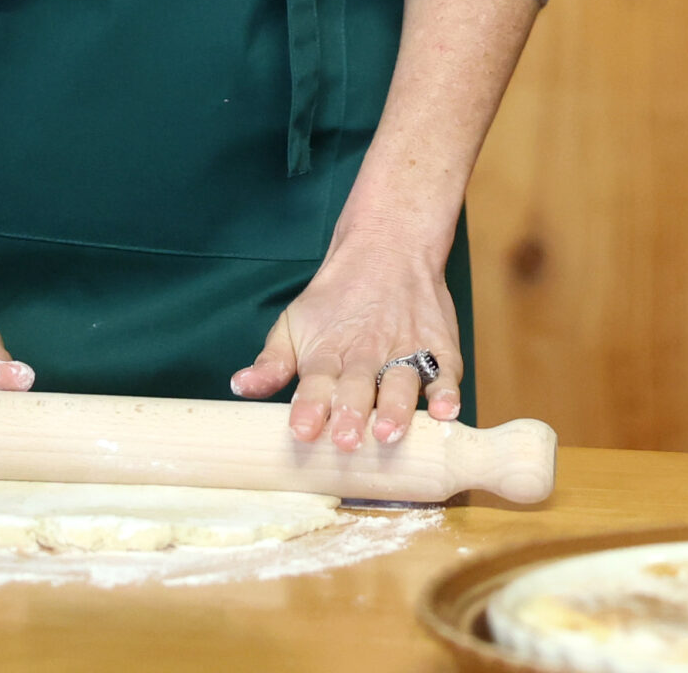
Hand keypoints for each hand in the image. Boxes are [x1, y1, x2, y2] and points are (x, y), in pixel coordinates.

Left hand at [230, 221, 461, 449]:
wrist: (389, 246)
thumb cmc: (337, 298)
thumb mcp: (295, 323)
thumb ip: (271, 362)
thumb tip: (239, 387)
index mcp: (328, 350)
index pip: (315, 380)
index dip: (309, 406)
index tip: (303, 430)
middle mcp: (367, 352)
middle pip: (358, 385)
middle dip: (352, 413)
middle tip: (347, 441)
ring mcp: (406, 348)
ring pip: (402, 381)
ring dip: (397, 406)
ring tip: (390, 431)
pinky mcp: (440, 348)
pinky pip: (446, 372)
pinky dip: (447, 391)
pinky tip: (446, 411)